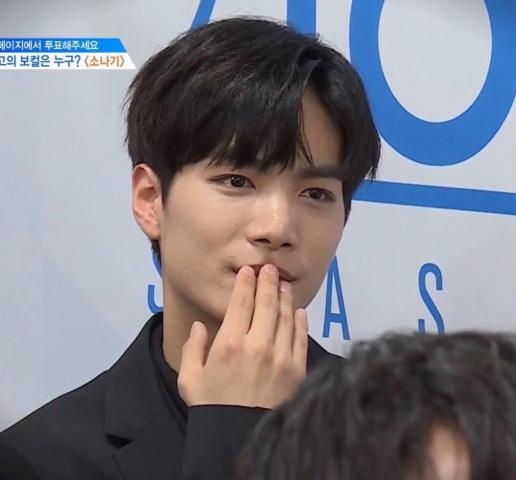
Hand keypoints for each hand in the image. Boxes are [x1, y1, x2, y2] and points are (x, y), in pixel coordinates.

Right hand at [177, 264, 307, 407]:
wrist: (239, 440)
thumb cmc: (212, 409)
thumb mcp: (190, 380)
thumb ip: (193, 348)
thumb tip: (200, 326)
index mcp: (229, 344)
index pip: (241, 302)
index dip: (246, 282)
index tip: (249, 271)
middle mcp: (257, 345)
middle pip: (266, 303)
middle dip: (268, 281)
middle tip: (270, 269)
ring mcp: (280, 357)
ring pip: (285, 317)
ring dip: (284, 297)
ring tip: (284, 284)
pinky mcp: (296, 370)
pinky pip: (301, 338)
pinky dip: (300, 321)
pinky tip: (298, 311)